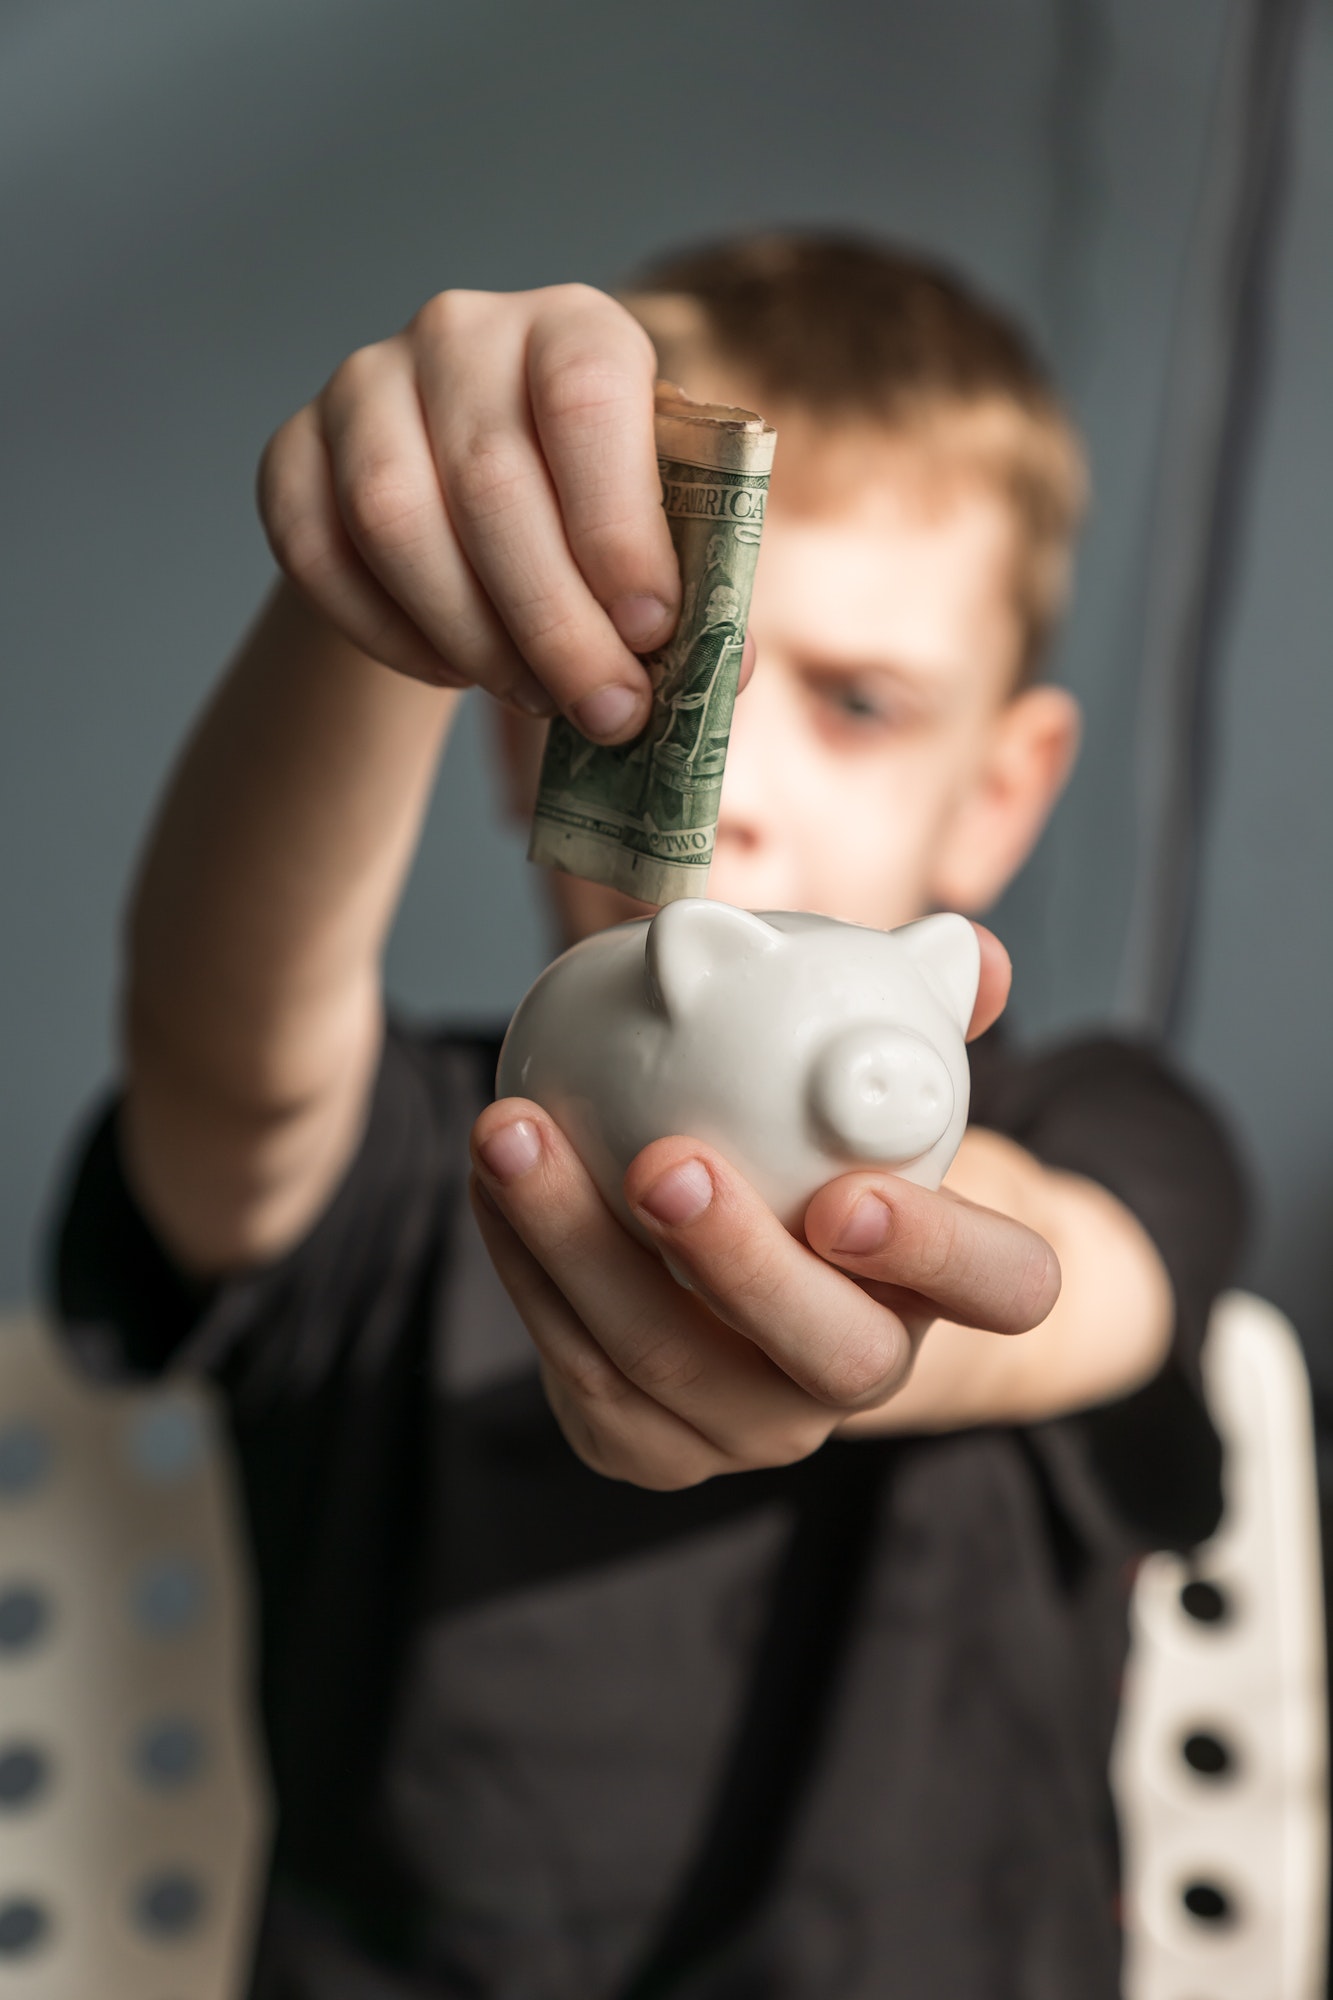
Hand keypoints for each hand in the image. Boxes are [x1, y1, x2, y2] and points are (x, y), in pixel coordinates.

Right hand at [258, 284, 752, 739]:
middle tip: (607, 711)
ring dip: (472, 635)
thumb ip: (695, 592)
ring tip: (535, 697)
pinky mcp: (292, 451)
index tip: (652, 632)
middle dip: (557, 622)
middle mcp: (462, 332)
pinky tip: (452, 671)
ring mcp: (364, 384)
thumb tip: (728, 675)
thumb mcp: (659, 533)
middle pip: (492, 482)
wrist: (470, 507)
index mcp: (575, 327)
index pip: (588, 401)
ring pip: (394, 521)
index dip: (619, 526)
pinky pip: (316, 553)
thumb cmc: (590, 516)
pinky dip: (388, 635)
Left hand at [470, 927, 1059, 1487]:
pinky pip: (580, 1370)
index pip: (1001, 1286)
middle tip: (658, 1163)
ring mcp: (755, 1429)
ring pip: (667, 1363)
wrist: (734, 1282)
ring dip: (575, 1245)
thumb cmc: (814, 1161)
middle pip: (829, 1354)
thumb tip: (974, 949)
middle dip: (738, 1263)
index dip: (936, 1251)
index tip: (845, 1194)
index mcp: (942, 1289)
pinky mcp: (653, 1448)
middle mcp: (860, 1376)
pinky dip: (526, 1269)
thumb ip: (922, 1017)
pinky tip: (493, 1180)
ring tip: (513, 1133)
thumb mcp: (870, 1092)